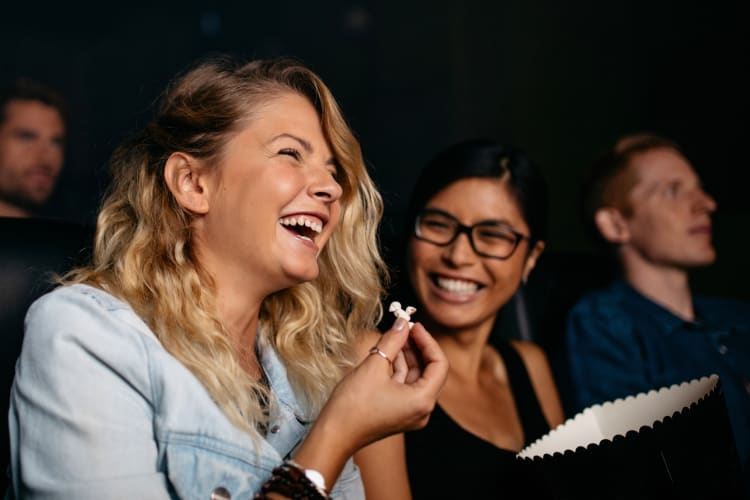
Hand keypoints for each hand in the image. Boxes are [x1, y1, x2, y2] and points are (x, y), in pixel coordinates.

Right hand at [292, 318, 447, 483]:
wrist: (334, 435)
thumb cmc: (353, 406)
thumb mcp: (374, 366)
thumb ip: (392, 341)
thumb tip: (402, 322)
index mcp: (423, 400)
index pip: (439, 364)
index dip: (428, 341)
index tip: (415, 326)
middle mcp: (422, 410)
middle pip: (429, 371)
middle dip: (417, 347)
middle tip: (404, 327)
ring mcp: (411, 413)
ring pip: (415, 377)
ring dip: (406, 356)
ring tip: (392, 336)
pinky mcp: (398, 413)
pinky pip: (404, 386)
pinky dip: (398, 369)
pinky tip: (386, 353)